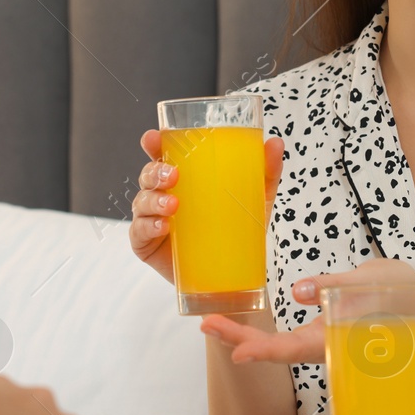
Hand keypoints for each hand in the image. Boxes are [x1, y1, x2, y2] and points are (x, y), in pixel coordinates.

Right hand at [128, 127, 284, 284]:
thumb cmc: (236, 229)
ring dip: (154, 200)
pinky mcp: (146, 244)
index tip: (153, 138)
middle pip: (148, 175)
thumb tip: (276, 143)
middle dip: (155, 171)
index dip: (153, 144)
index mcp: (183, 179)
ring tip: (173, 205)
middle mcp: (163, 195)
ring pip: (142, 201)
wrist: (231, 276)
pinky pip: (139, 231)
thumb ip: (265, 171)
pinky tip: (164, 226)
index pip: (162, 155)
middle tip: (173, 175)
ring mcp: (151, 219)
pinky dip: (148, 226)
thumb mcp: (255, 199)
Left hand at [199, 257, 414, 363]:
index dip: (262, 350)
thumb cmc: (403, 298)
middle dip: (240, 338)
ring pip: (277, 346)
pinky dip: (261, 334)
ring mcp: (321, 341)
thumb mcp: (371, 281)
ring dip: (245, 336)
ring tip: (214, 324)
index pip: (292, 348)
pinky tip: (241, 328)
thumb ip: (334, 286)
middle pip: (275, 349)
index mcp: (335, 337)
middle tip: (207, 324)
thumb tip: (298, 292)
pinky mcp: (322, 332)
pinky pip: (286, 339)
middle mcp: (323, 345)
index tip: (236, 353)